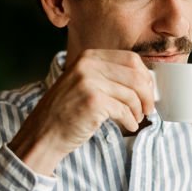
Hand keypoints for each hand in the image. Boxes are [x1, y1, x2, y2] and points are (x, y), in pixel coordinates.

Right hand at [8, 49, 155, 174]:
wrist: (43, 134)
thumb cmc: (67, 112)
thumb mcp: (84, 83)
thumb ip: (108, 76)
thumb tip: (145, 81)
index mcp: (89, 57)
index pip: (131, 59)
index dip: (145, 77)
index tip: (148, 91)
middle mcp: (88, 65)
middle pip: (136, 76)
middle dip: (147, 95)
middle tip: (147, 109)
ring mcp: (89, 82)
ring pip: (132, 95)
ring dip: (138, 111)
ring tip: (136, 119)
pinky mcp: (93, 102)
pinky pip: (124, 111)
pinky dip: (130, 121)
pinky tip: (128, 126)